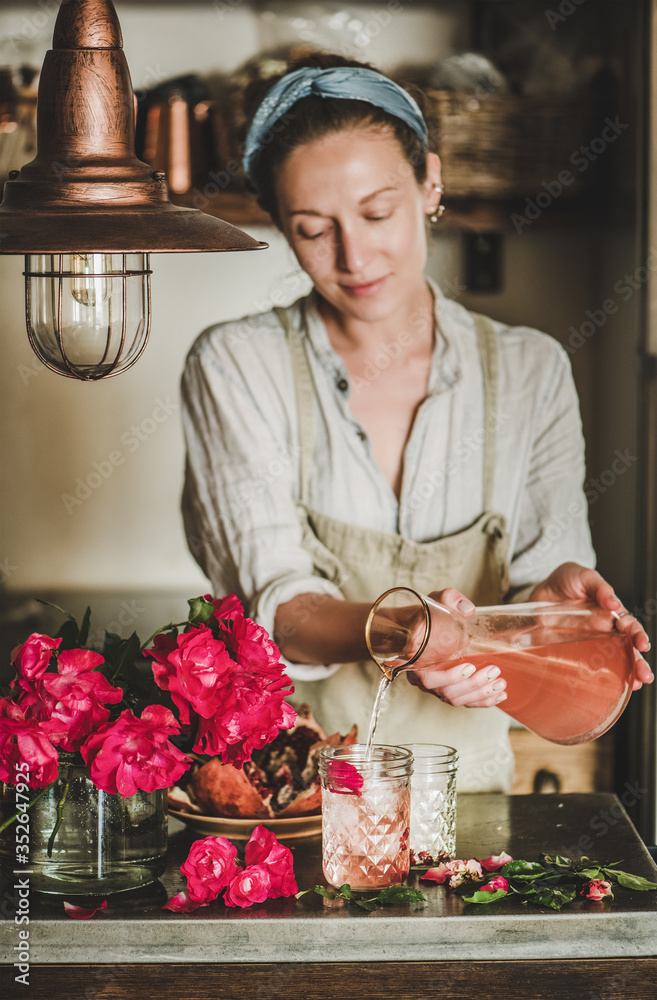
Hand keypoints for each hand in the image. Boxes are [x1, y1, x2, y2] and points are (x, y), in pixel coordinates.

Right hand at [405, 588, 507, 708]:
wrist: (418, 626)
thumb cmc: (425, 615)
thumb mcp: (434, 601)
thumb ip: (449, 599)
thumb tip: (468, 609)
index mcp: (415, 662)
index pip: (428, 679)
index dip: (449, 676)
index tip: (468, 666)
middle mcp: (422, 679)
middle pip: (447, 692)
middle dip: (473, 684)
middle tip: (493, 670)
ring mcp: (436, 687)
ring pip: (457, 699)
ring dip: (480, 693)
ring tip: (500, 682)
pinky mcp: (448, 690)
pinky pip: (464, 702)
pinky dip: (483, 701)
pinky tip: (499, 695)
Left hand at [528, 562, 652, 689]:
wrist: (539, 590)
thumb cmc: (566, 580)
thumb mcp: (583, 576)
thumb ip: (599, 587)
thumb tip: (614, 603)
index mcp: (611, 612)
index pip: (630, 626)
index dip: (638, 636)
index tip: (642, 645)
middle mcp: (604, 630)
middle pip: (627, 649)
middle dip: (638, 663)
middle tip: (644, 676)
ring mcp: (589, 642)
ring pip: (612, 661)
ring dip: (625, 674)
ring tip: (633, 685)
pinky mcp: (573, 650)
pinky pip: (587, 666)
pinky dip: (597, 677)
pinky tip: (605, 687)